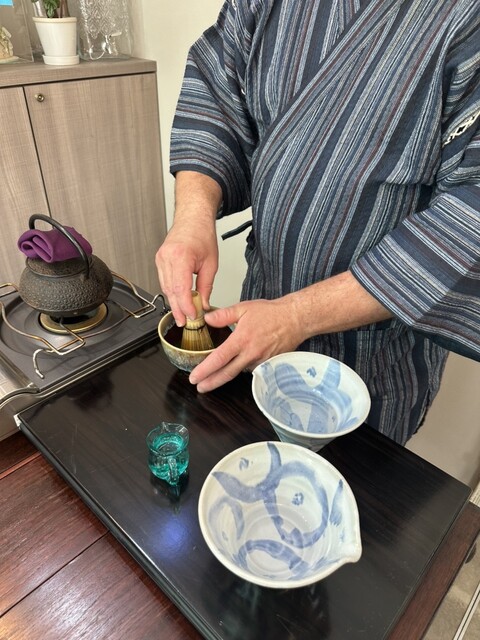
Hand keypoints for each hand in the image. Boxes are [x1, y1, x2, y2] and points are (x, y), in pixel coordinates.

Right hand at [155, 171, 221, 323]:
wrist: (193, 217)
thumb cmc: (202, 233)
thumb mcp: (211, 263)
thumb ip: (206, 286)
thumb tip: (204, 304)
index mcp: (180, 257)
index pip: (181, 289)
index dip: (185, 306)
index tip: (192, 316)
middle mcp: (167, 258)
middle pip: (170, 291)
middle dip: (178, 309)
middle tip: (185, 322)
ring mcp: (160, 259)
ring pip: (165, 288)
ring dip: (174, 302)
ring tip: (182, 315)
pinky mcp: (159, 260)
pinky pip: (164, 281)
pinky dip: (171, 292)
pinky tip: (178, 300)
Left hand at [189, 298, 305, 391]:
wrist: (296, 319)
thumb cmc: (272, 313)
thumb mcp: (244, 308)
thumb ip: (224, 315)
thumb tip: (208, 319)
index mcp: (242, 340)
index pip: (219, 359)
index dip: (205, 370)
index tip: (194, 378)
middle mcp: (251, 354)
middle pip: (227, 373)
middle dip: (211, 383)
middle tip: (200, 388)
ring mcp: (260, 361)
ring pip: (239, 372)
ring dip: (226, 375)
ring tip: (214, 377)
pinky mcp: (268, 365)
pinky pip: (251, 369)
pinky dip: (242, 368)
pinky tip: (237, 365)